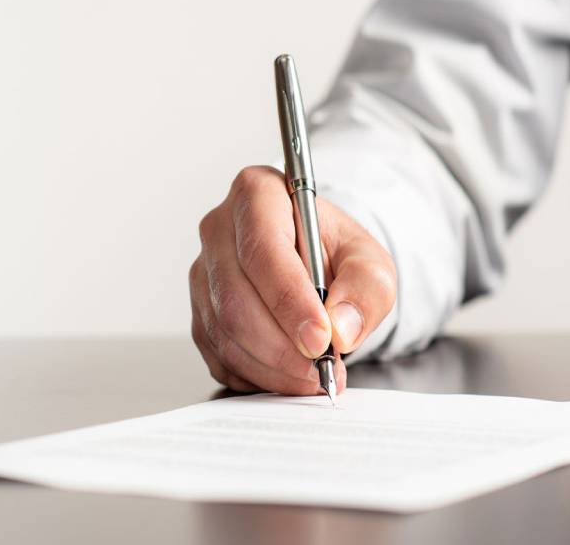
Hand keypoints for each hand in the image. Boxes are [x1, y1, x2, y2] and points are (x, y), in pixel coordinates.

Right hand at [189, 166, 396, 393]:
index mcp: (258, 193)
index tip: (321, 339)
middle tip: (321, 369)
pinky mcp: (199, 311)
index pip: (263, 250)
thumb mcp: (370, 262)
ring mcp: (203, 272)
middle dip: (281, 345)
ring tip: (311, 376)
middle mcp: (219, 228)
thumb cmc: (336, 254)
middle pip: (234, 296)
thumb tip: (341, 328)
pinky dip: (255, 375)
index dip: (290, 300)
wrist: (317, 267)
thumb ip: (367, 288)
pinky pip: (217, 354)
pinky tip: (286, 374)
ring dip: (270, 366)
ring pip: (223, 330)